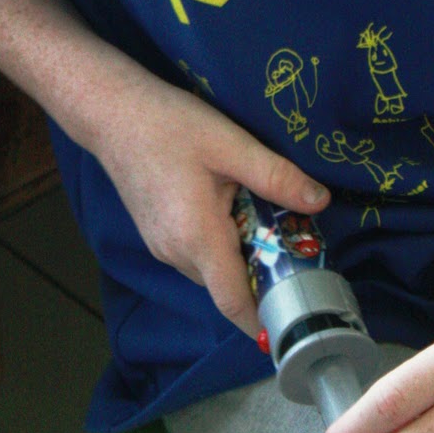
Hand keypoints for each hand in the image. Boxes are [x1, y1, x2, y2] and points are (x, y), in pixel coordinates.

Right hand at [91, 63, 328, 336]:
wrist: (112, 112)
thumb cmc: (170, 125)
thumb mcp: (230, 143)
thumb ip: (275, 176)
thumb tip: (321, 202)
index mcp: (197, 238)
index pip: (232, 302)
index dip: (263, 319)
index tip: (293, 321)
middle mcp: (175, 253)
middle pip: (226, 284)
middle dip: (260, 271)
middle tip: (295, 241)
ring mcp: (160, 245)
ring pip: (211, 267)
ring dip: (239, 252)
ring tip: (265, 215)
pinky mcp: (155, 232)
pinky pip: (195, 251)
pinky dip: (219, 240)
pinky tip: (231, 203)